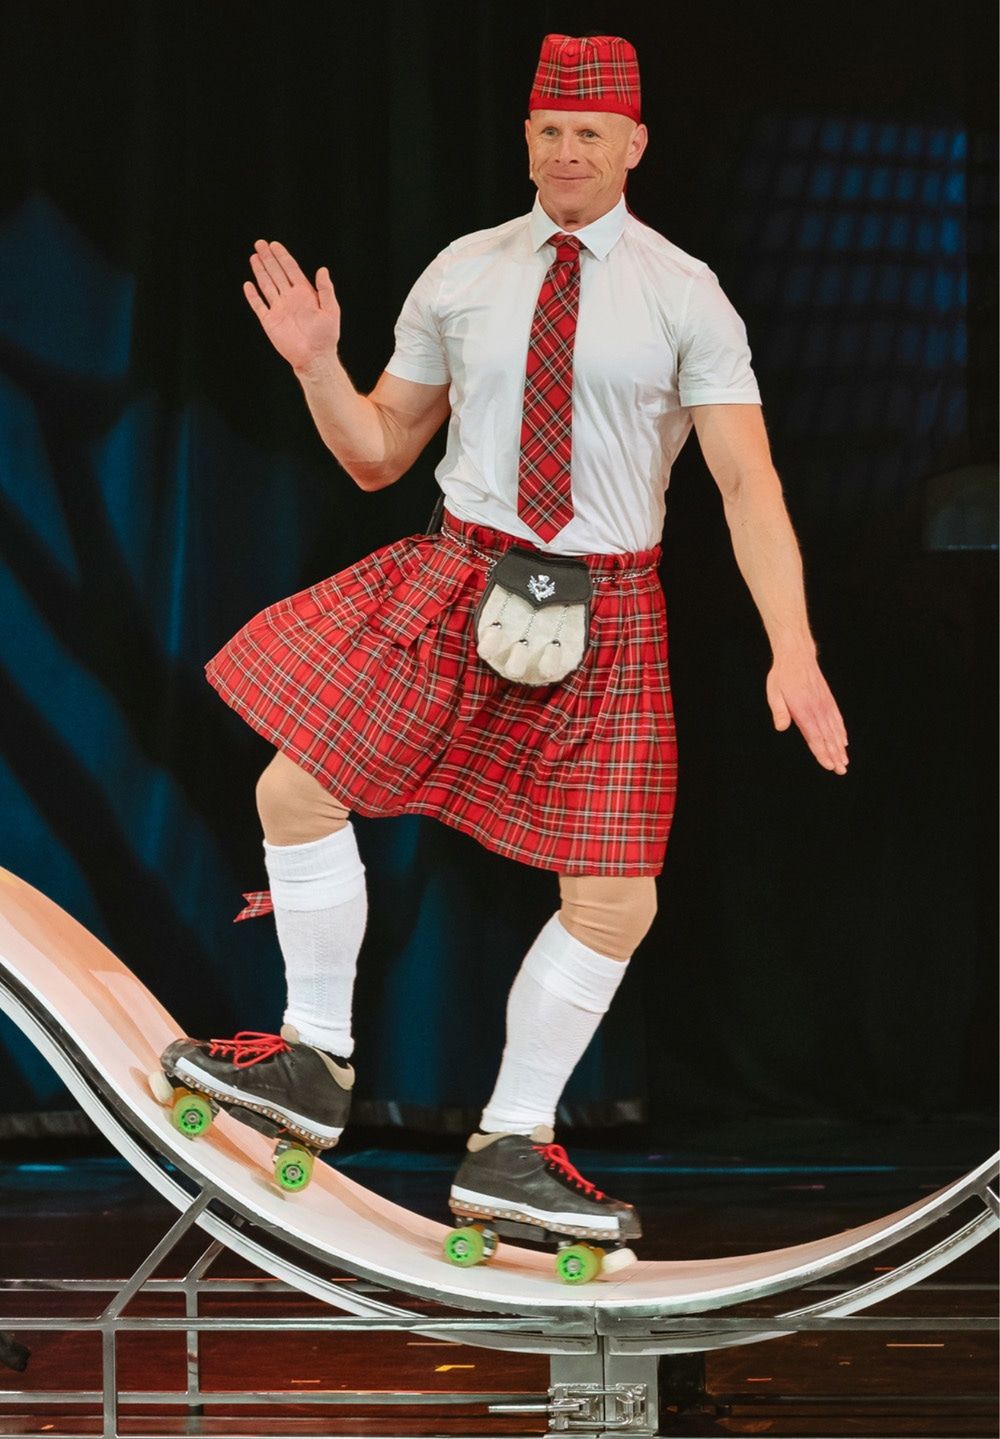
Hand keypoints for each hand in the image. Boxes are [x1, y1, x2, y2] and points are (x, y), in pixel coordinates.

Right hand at [243, 239, 340, 372]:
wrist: (315, 358)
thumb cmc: (326, 337)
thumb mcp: (331, 311)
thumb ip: (326, 290)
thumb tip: (322, 269)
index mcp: (304, 294)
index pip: (291, 270)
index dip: (283, 256)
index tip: (274, 244)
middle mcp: (290, 298)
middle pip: (276, 273)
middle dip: (268, 258)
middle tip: (260, 243)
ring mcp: (279, 309)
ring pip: (267, 285)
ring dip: (260, 271)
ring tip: (254, 256)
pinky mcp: (270, 322)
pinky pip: (259, 305)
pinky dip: (253, 295)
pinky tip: (248, 284)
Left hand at [766, 652, 848, 774]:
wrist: (797, 655)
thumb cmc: (782, 676)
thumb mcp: (774, 692)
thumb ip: (779, 710)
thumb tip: (782, 728)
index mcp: (802, 709)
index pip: (814, 736)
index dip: (821, 752)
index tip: (828, 765)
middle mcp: (816, 708)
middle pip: (827, 737)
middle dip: (834, 755)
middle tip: (841, 771)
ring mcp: (824, 703)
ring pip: (834, 729)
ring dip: (840, 747)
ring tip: (845, 762)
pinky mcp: (828, 699)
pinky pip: (836, 718)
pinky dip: (841, 731)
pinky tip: (844, 741)